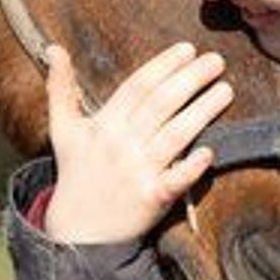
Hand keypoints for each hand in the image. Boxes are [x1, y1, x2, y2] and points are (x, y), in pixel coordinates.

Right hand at [41, 42, 232, 244]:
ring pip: (174, 135)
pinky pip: (174, 181)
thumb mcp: (63, 129)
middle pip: (160, 104)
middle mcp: (121, 145)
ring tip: (226, 90)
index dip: (163, 65)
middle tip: (216, 60)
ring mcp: (136, 173)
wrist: (78, 232)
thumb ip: (60, 87)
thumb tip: (53, 47)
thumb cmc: (76, 173)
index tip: (188, 48)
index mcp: (104, 125)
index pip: (138, 86)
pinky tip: (210, 151)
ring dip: (202, 111)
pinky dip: (191, 167)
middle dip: (190, 79)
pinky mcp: (151, 200)